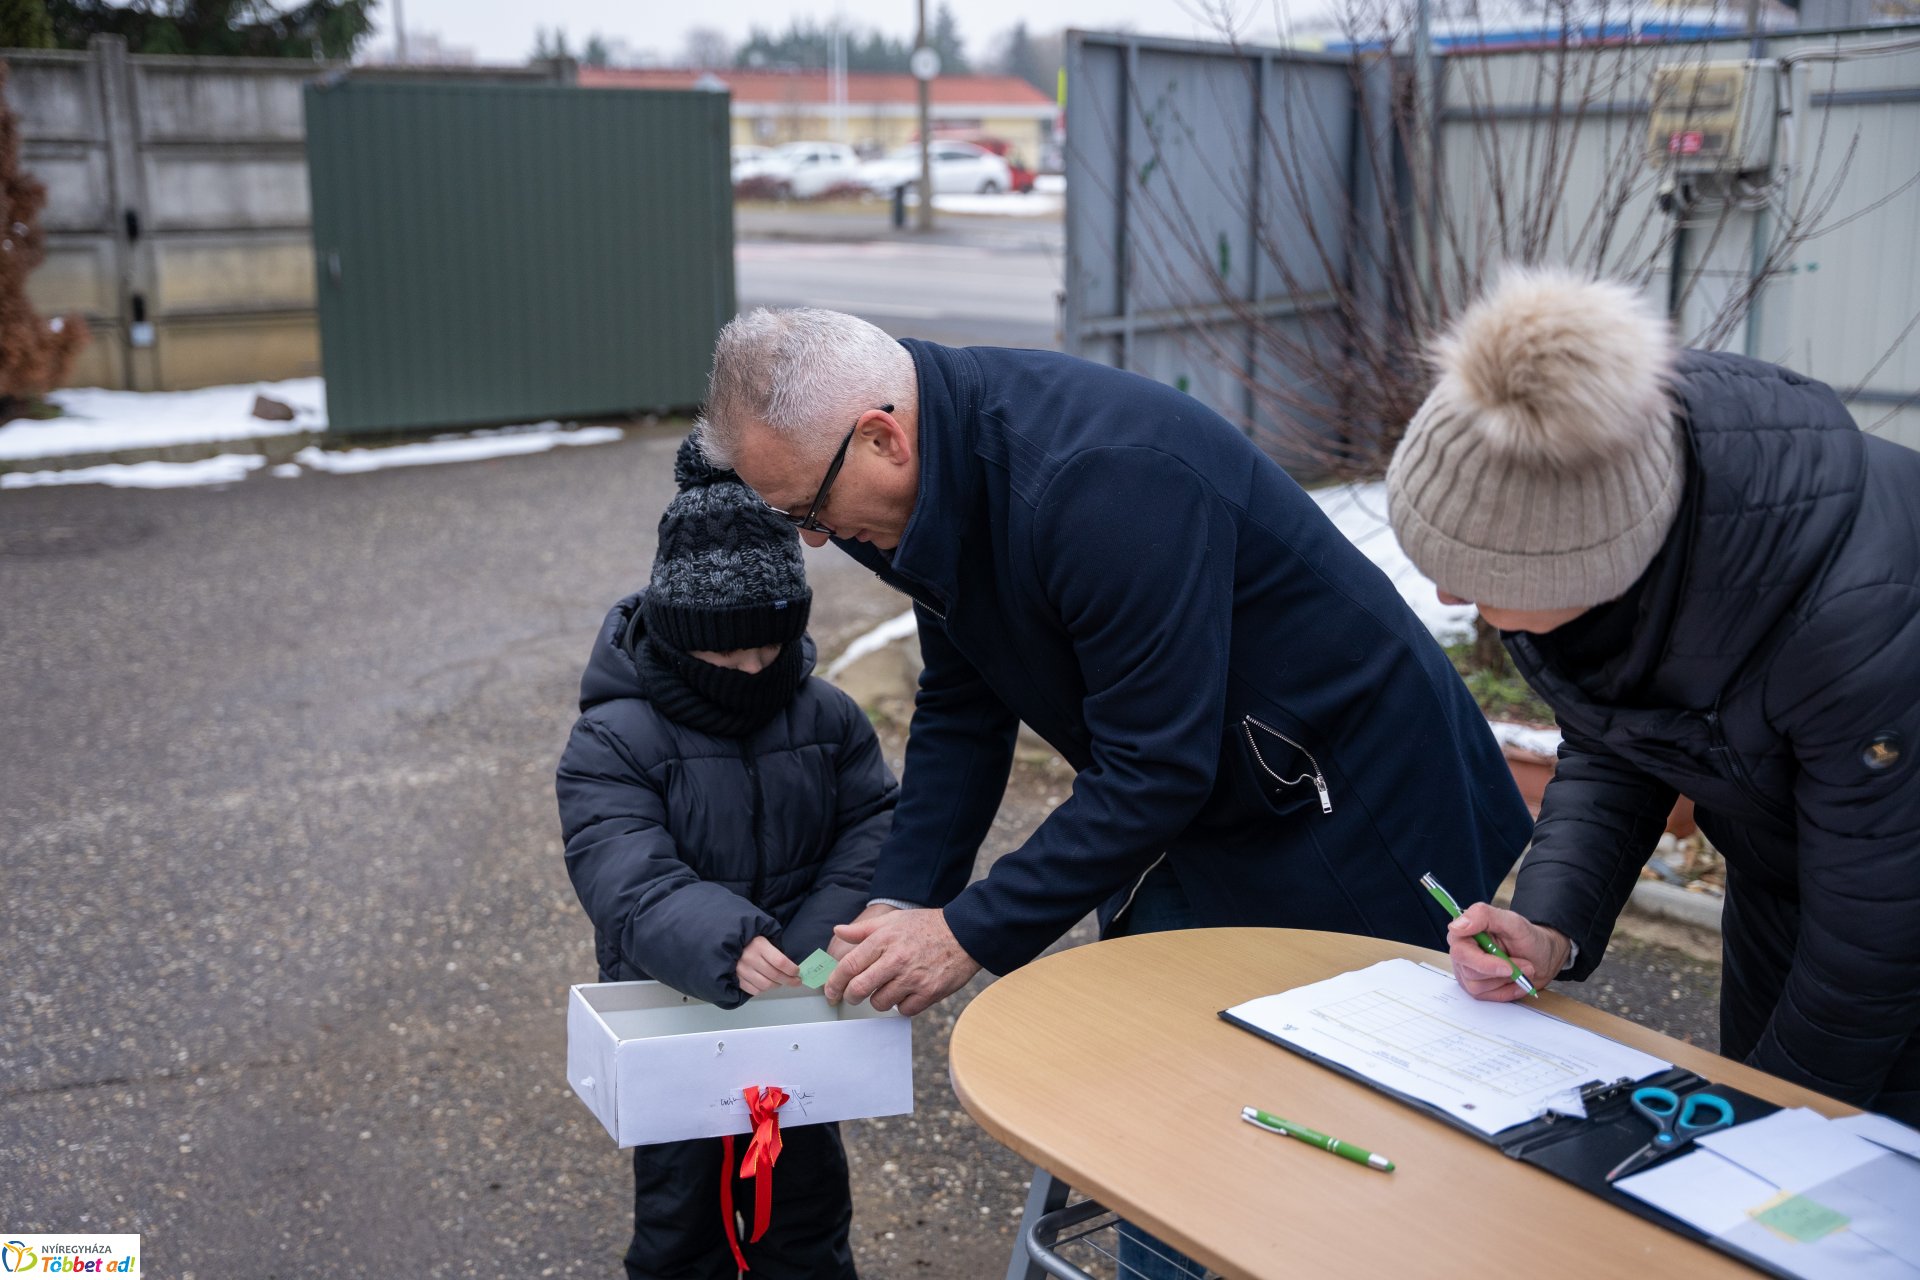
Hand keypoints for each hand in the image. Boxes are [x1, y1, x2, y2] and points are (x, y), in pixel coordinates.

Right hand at [735, 935, 800, 996]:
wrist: (727, 942)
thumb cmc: (750, 940)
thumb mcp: (764, 937)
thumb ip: (776, 951)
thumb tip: (790, 968)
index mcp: (759, 944)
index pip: (780, 962)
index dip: (791, 970)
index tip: (797, 972)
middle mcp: (749, 958)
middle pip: (774, 975)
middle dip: (789, 980)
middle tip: (796, 981)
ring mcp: (741, 970)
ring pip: (765, 985)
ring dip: (776, 985)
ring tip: (780, 982)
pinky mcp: (736, 979)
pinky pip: (754, 990)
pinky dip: (763, 989)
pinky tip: (767, 983)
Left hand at [823, 908, 980, 1015]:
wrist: (965, 933)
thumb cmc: (926, 926)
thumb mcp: (893, 920)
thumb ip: (863, 929)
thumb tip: (838, 931)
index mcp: (884, 940)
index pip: (849, 965)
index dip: (834, 982)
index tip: (831, 991)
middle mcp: (896, 960)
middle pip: (859, 989)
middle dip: (850, 996)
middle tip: (853, 995)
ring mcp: (913, 978)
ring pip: (880, 1003)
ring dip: (879, 1000)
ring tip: (888, 988)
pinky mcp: (929, 993)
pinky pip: (903, 1011)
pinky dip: (902, 1006)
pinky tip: (907, 993)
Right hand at [1446, 902, 1570, 1001]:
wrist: (1542, 957)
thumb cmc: (1527, 938)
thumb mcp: (1512, 922)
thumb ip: (1484, 915)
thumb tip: (1456, 925)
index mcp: (1465, 933)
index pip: (1460, 952)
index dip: (1482, 962)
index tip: (1506, 966)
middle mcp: (1462, 953)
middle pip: (1469, 972)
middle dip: (1500, 972)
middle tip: (1525, 965)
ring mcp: (1467, 972)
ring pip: (1478, 987)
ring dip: (1507, 981)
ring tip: (1524, 969)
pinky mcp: (1476, 988)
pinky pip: (1488, 997)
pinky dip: (1508, 991)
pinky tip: (1518, 981)